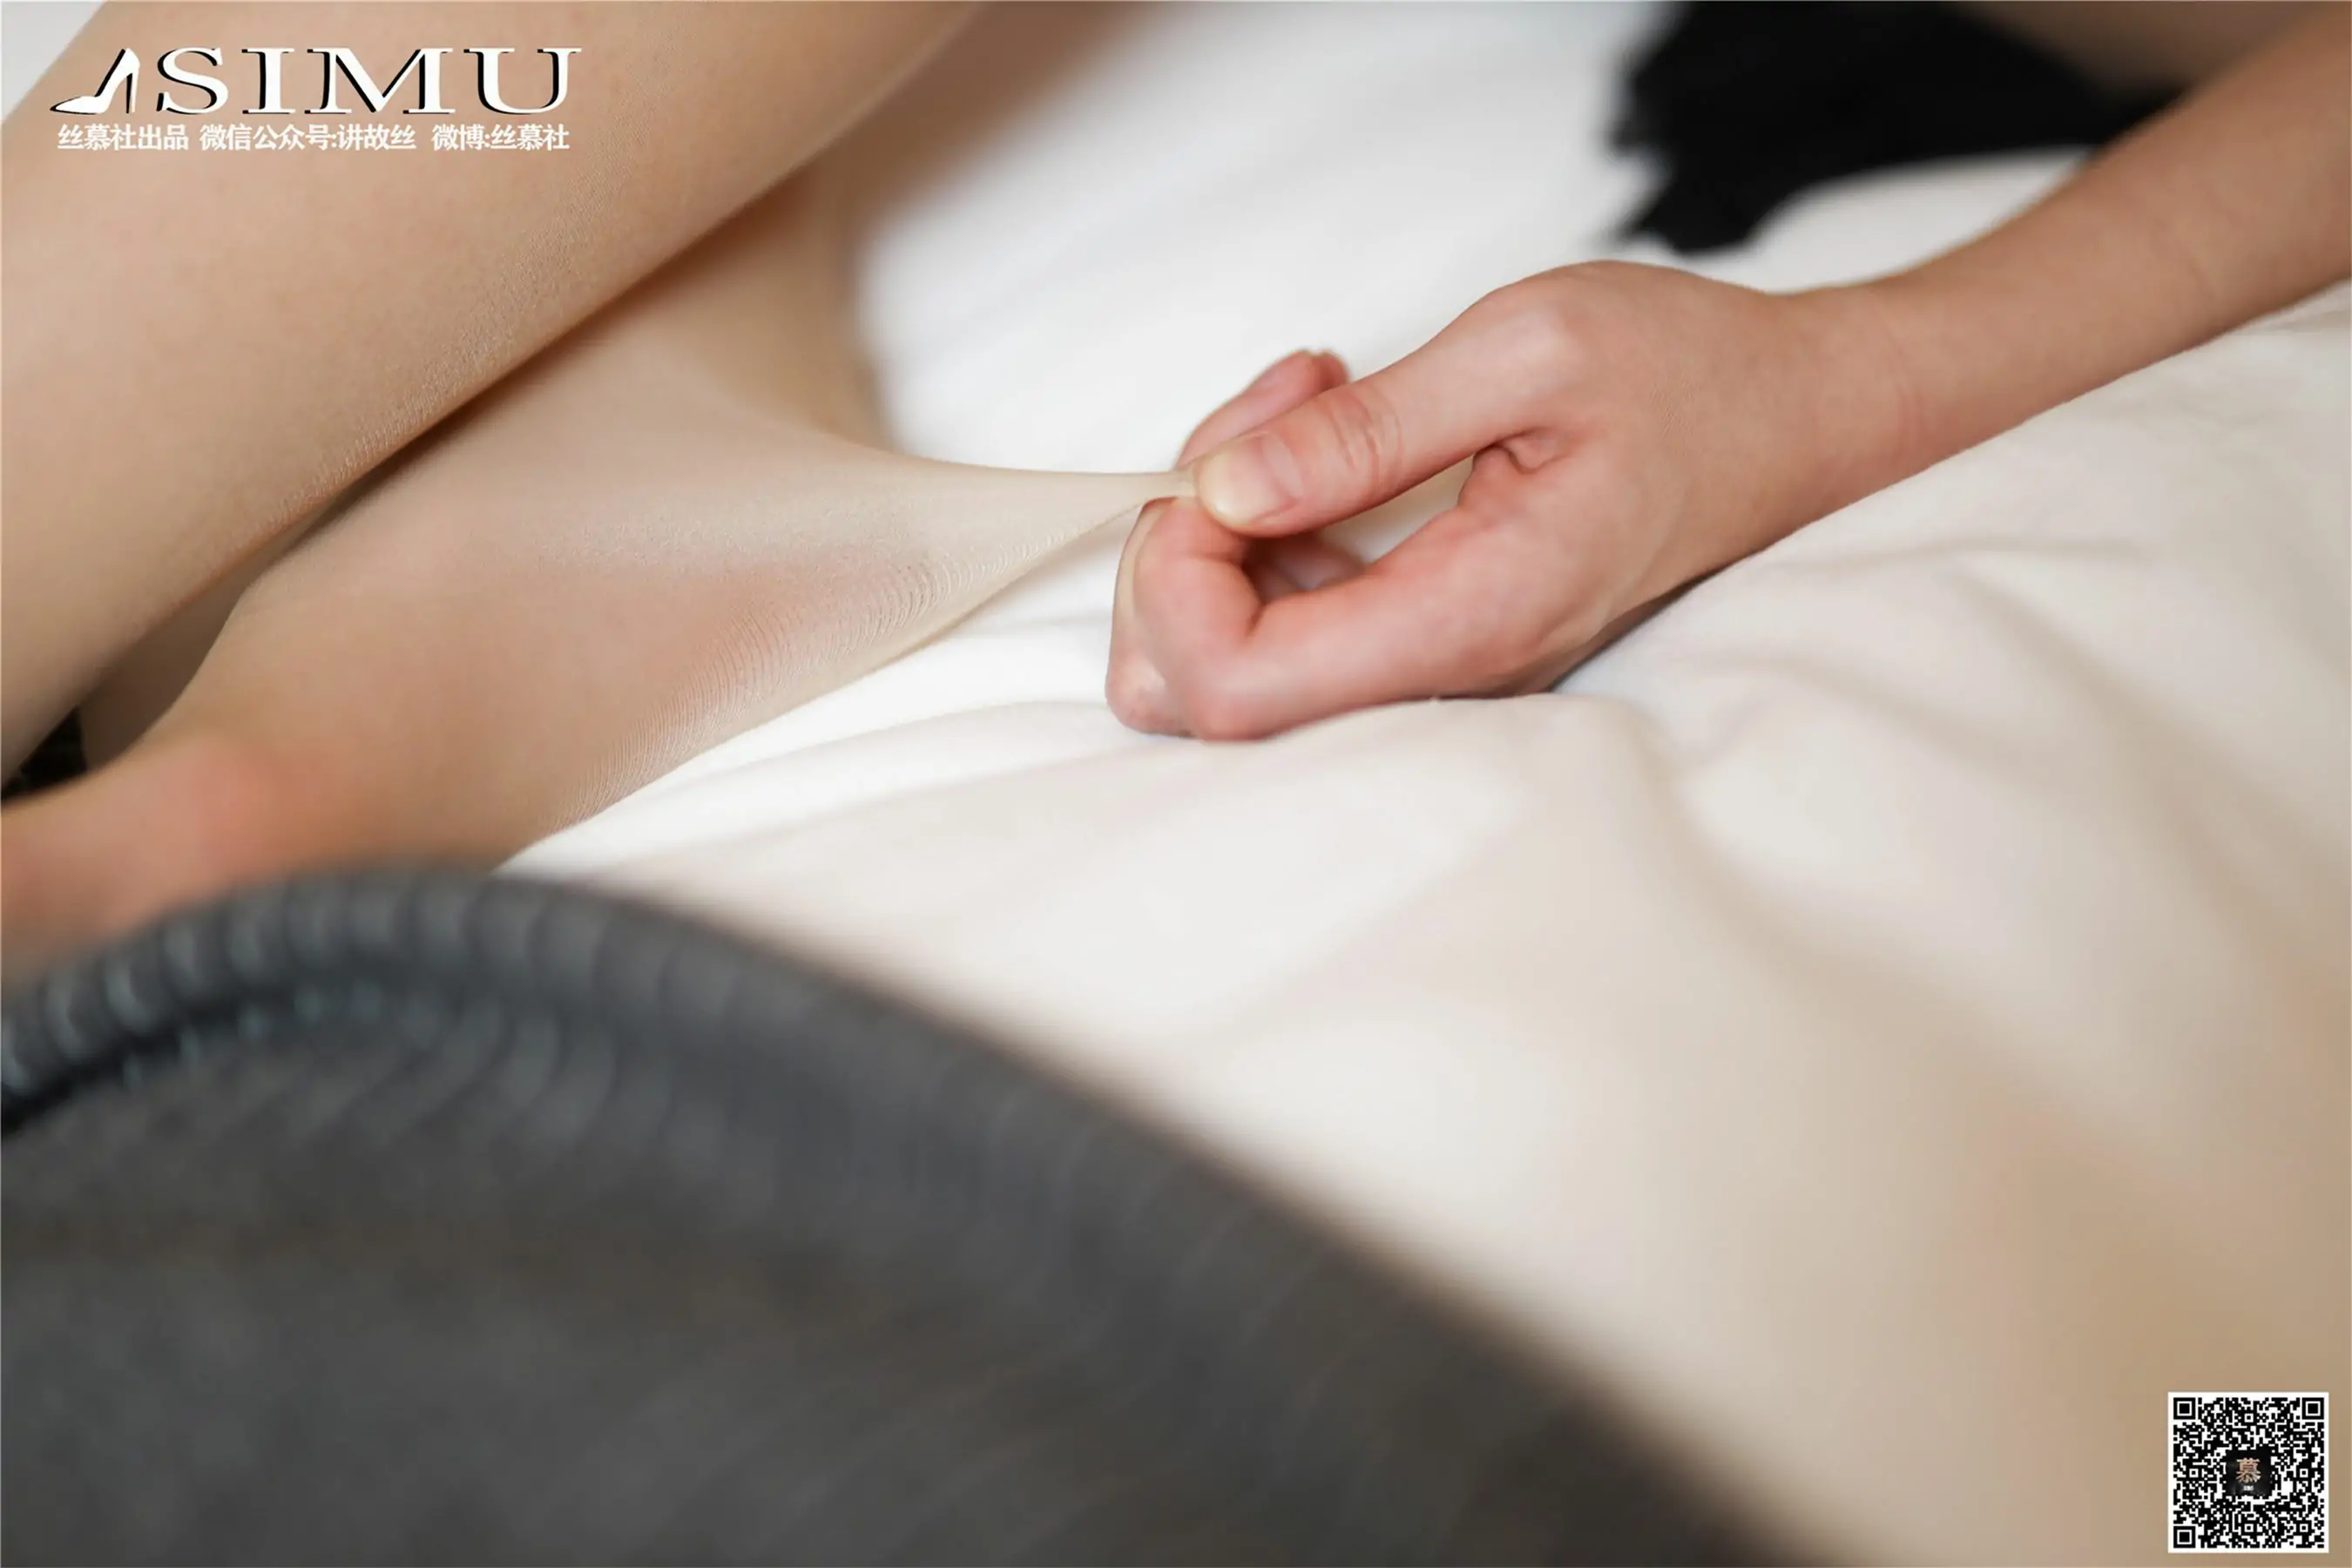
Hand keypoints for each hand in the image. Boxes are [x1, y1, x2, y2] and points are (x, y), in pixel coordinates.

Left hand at [1109, 262, 1912, 738]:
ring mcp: (1424, 660)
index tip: (1215, 474)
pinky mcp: (1416, 627)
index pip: (1238, 691)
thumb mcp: (1530, 350)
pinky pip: (1282, 611)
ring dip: (1219, 522)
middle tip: (1263, 421)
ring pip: (1226, 659)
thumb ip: (1367, 430)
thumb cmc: (1692, 379)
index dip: (1176, 587)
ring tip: (1310, 397)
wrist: (1794, 420)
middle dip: (1176, 557)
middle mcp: (1437, 671)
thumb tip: (1223, 492)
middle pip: (1203, 699)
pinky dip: (1264, 514)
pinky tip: (1329, 422)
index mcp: (1466, 619)